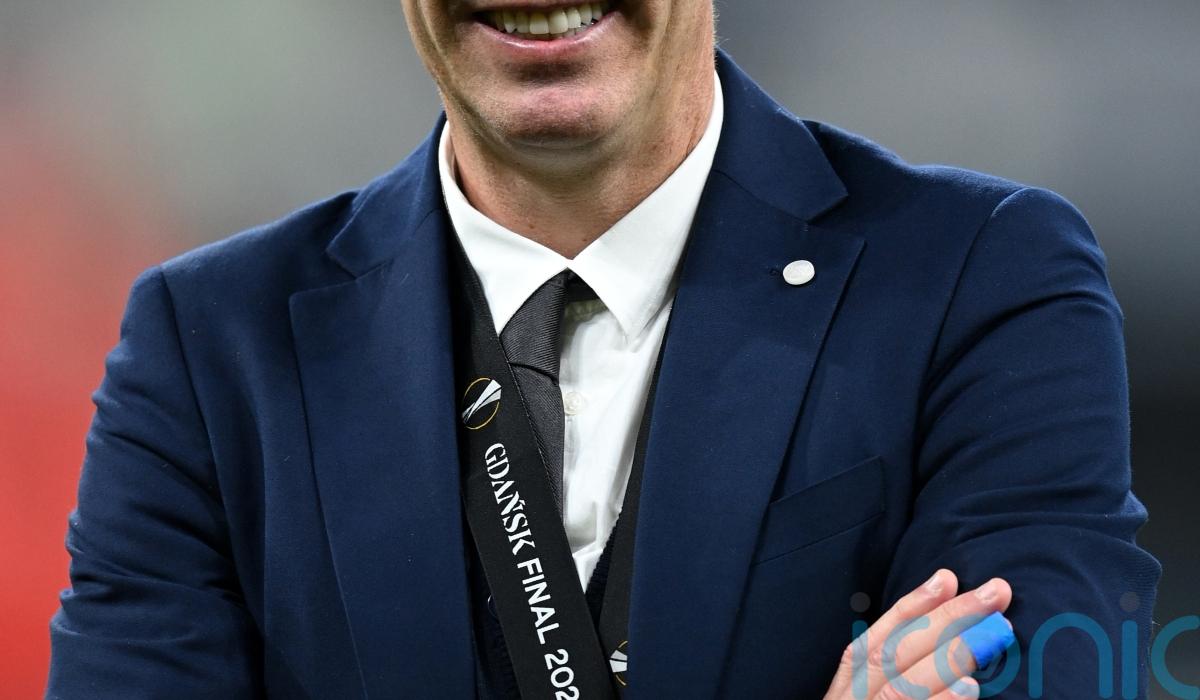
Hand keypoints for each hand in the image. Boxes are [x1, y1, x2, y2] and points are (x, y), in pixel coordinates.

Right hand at [823, 570, 1013, 698]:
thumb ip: (897, 681)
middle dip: (945, 619)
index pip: (870, 642)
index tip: (947, 577)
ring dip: (947, 658)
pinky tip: (968, 688)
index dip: (909, 608)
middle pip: (890, 655)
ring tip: (992, 634)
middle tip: (996, 593)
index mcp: (844, 693)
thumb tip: (950, 643)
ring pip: (900, 686)